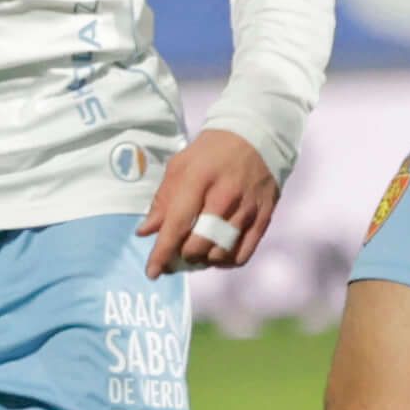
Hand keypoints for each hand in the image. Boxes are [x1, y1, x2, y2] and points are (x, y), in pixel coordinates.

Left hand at [145, 128, 280, 277]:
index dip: (162, 252)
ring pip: (221, 253)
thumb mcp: (179, 166)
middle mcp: (225, 196)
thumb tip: (145, 232)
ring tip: (199, 250)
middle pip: (199, 245)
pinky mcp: (264, 217)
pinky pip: (243, 254)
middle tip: (180, 250)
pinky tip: (218, 253)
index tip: (152, 272)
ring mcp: (247, 208)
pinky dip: (226, 261)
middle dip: (184, 255)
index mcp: (198, 180)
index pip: (177, 224)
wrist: (255, 136)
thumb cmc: (210, 153)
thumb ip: (162, 200)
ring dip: (205, 259)